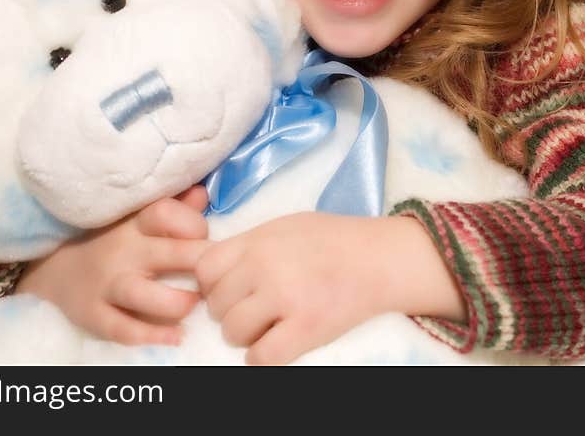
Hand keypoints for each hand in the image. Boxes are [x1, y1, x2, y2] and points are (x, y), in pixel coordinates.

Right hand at [16, 185, 210, 345]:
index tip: (205, 238)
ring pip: (144, 294)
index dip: (193, 224)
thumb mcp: (139, 219)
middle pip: (168, 253)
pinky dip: (152, 335)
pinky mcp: (94, 315)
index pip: (166, 212)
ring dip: (178, 302)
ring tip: (195, 304)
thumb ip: (174, 209)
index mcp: (135, 223)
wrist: (56, 268)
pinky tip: (176, 336)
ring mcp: (107, 284)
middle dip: (200, 263)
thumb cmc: (114, 240)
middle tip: (218, 276)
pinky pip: (123, 329)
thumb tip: (204, 194)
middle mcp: (123, 251)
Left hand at [195, 212, 465, 364]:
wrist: (380, 257)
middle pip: (216, 303)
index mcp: (258, 240)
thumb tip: (208, 266)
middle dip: (230, 310)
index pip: (205, 268)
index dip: (213, 283)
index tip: (230, 287)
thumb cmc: (332, 239)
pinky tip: (276, 344)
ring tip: (267, 325)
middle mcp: (265, 266)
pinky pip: (260, 357)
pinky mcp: (306, 327)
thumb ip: (247, 245)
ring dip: (245, 334)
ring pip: (233, 331)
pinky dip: (262, 356)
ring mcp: (285, 297)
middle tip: (254, 307)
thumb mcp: (283, 227)